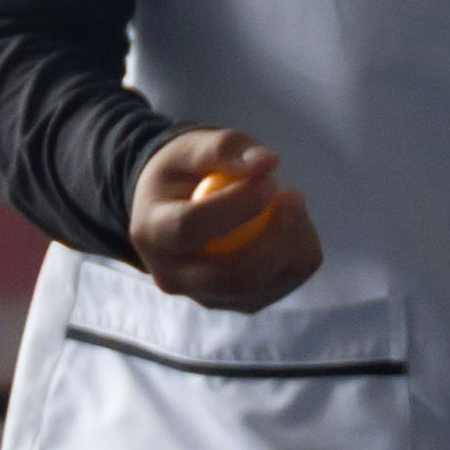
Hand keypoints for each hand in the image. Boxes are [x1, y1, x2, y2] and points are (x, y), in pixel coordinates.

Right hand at [133, 129, 321, 311]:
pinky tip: (290, 223)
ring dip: (293, 241)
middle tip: (295, 194)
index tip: (269, 182)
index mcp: (151, 232)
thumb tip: (267, 163)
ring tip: (290, 201)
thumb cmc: (188, 171)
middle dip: (277, 236)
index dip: (235, 206)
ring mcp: (206, 297)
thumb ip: (226, 149)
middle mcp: (173, 276)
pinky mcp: (239, 302)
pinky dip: (298, 252)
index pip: (190, 229)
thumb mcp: (194, 147)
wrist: (179, 206)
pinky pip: (284, 284)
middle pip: (233, 275)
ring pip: (266, 284)